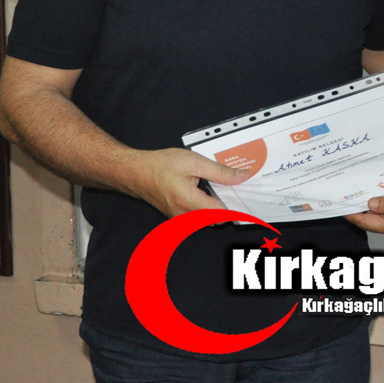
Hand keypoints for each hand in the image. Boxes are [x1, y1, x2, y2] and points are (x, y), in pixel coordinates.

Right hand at [133, 147, 249, 217]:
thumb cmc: (160, 165)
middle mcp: (184, 216)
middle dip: (228, 206)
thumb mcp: (193, 162)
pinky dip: (206, 207)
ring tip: (220, 189)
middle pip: (216, 219)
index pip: (221, 214)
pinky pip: (198, 217)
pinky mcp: (177, 218)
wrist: (135, 172)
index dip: (236, 207)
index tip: (248, 201)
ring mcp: (179, 219)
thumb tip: (242, 177)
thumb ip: (219, 172)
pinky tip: (206, 192)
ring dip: (217, 207)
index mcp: (189, 202)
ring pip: (208, 220)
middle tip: (235, 190)